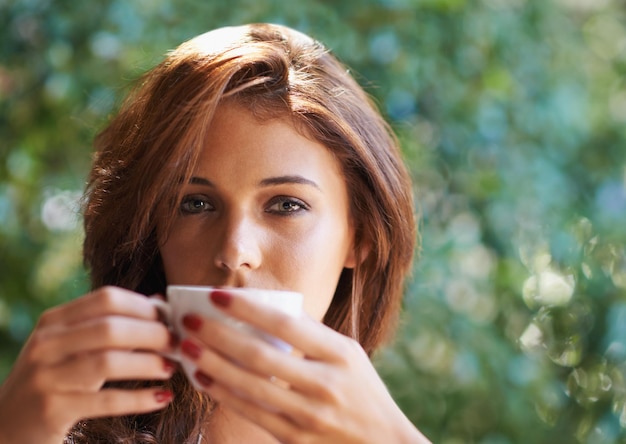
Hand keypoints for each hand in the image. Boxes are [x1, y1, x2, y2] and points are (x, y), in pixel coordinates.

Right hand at [0, 287, 175, 443]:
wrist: (7, 425)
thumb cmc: (54, 378)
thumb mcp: (71, 346)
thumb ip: (109, 325)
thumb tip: (159, 304)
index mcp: (54, 321)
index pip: (107, 299)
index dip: (145, 306)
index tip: (170, 318)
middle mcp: (47, 344)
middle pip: (111, 328)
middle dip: (152, 334)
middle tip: (177, 343)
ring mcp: (47, 377)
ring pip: (108, 362)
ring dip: (148, 363)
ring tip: (171, 367)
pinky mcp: (53, 409)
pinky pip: (105, 401)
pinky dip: (139, 398)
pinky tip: (162, 397)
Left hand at [178, 290, 430, 443]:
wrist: (381, 443)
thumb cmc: (362, 389)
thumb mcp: (348, 353)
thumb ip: (312, 332)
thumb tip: (269, 307)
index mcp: (340, 354)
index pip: (286, 325)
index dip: (248, 308)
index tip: (217, 295)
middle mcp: (324, 384)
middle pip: (260, 356)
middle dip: (218, 336)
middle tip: (189, 320)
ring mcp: (308, 415)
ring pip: (249, 386)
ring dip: (212, 364)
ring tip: (186, 347)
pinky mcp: (294, 437)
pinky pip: (251, 412)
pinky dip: (223, 394)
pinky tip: (203, 378)